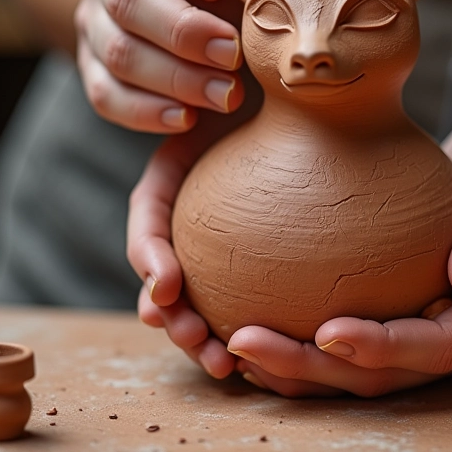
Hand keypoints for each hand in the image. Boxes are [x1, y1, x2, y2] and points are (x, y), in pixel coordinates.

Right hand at [75, 0, 281, 131]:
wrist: (194, 2)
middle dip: (183, 32)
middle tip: (233, 55)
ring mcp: (95, 17)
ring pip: (118, 51)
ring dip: (176, 79)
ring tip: (226, 95)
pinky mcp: (93, 64)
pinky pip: (105, 94)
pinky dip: (146, 112)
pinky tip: (187, 117)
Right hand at [127, 110, 251, 377]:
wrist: (302, 106)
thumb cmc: (265, 91)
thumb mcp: (232, 88)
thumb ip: (219, 94)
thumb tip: (230, 95)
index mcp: (171, 181)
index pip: (148, 224)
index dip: (152, 257)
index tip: (169, 286)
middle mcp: (187, 217)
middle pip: (165, 276)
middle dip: (173, 316)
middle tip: (197, 340)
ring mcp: (215, 241)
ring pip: (198, 301)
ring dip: (202, 337)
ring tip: (223, 364)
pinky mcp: (251, 260)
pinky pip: (240, 301)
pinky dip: (245, 330)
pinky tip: (265, 357)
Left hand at [227, 113, 451, 396]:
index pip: (438, 348)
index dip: (382, 348)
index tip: (326, 331)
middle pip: (385, 375)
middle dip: (314, 368)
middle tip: (243, 342)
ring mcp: (428, 333)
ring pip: (358, 371)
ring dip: (297, 366)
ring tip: (233, 345)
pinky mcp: (400, 315)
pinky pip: (349, 340)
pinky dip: (302, 341)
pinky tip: (252, 321)